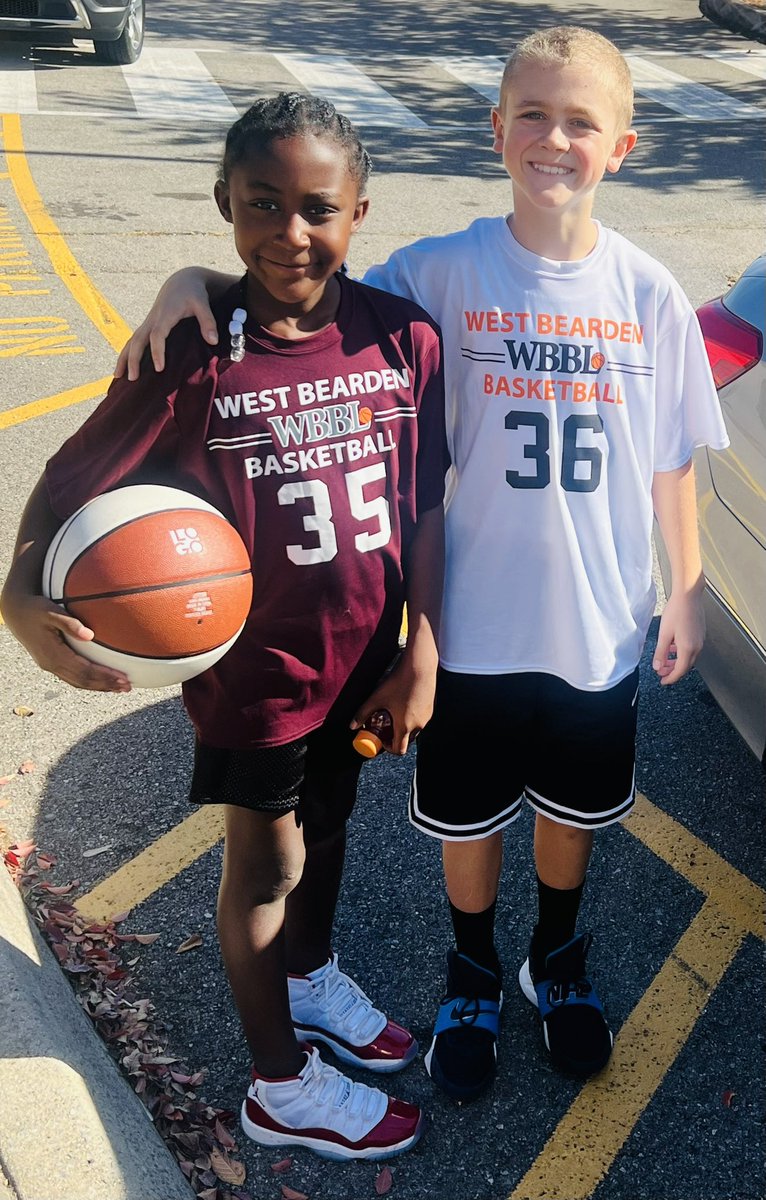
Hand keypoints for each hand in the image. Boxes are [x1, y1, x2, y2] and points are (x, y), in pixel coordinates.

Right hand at [2, 594, 130, 691]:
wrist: (15, 611)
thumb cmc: (34, 607)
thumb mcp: (50, 611)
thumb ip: (68, 622)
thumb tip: (90, 635)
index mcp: (52, 654)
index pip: (83, 671)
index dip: (104, 676)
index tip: (122, 678)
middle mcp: (50, 664)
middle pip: (83, 680)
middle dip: (106, 685)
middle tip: (127, 687)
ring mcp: (49, 665)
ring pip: (78, 682)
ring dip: (99, 686)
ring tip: (119, 688)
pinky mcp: (50, 663)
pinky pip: (72, 677)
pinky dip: (89, 682)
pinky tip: (101, 681)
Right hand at [113, 268, 218, 380]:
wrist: (181, 282)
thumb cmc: (193, 293)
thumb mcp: (203, 304)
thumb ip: (208, 321)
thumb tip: (213, 341)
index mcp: (165, 314)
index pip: (157, 335)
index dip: (157, 351)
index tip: (159, 368)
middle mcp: (153, 319)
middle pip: (138, 340)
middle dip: (133, 359)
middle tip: (133, 378)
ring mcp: (148, 323)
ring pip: (132, 340)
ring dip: (124, 357)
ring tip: (117, 376)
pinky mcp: (148, 326)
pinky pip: (134, 340)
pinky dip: (126, 353)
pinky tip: (123, 367)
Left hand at [351, 658, 435, 755]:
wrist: (420, 666)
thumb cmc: (399, 682)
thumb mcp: (377, 698)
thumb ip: (363, 713)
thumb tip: (352, 725)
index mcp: (405, 726)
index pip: (398, 750)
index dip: (388, 748)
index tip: (381, 740)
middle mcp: (418, 725)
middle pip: (406, 740)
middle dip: (395, 737)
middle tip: (386, 726)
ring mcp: (427, 716)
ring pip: (414, 729)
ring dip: (404, 727)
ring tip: (394, 713)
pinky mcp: (431, 708)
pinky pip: (421, 719)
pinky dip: (412, 717)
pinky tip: (404, 703)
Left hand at [653, 589, 704, 685]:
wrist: (688, 596)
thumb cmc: (676, 612)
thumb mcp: (664, 634)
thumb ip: (660, 653)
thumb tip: (657, 667)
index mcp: (688, 648)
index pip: (680, 671)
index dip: (671, 678)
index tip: (663, 681)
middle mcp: (697, 646)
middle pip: (685, 666)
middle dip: (673, 671)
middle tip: (661, 673)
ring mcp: (700, 640)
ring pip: (689, 658)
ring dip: (677, 662)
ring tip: (665, 661)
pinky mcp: (700, 634)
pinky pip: (691, 649)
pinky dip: (682, 653)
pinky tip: (673, 648)